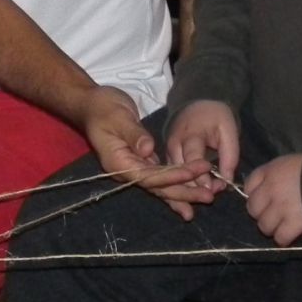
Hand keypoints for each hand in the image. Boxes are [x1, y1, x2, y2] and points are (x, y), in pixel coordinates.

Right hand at [77, 86, 213, 220]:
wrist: (92, 103)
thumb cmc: (102, 107)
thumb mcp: (117, 116)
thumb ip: (133, 134)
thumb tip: (148, 149)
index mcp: (118, 162)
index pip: (149, 176)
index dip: (173, 176)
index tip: (196, 170)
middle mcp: (126, 170)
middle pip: (157, 187)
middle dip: (183, 192)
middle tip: (209, 196)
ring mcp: (133, 167)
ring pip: (161, 185)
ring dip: (183, 191)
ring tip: (207, 198)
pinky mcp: (140, 161)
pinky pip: (161, 176)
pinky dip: (176, 181)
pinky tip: (191, 188)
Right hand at [166, 99, 240, 197]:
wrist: (197, 102)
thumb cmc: (215, 116)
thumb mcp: (228, 130)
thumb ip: (230, 155)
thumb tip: (227, 180)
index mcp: (188, 134)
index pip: (191, 157)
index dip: (199, 175)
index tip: (210, 191)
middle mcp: (173, 143)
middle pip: (177, 171)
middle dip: (192, 188)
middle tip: (211, 198)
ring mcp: (168, 151)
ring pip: (170, 177)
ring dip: (184, 193)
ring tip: (199, 205)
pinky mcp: (167, 158)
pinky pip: (169, 177)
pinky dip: (178, 192)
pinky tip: (187, 206)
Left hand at [245, 153, 301, 245]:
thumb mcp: (287, 163)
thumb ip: (273, 174)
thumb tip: (266, 187)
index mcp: (268, 173)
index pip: (247, 187)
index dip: (254, 196)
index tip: (262, 200)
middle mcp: (270, 190)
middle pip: (252, 209)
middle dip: (260, 214)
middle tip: (271, 215)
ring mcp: (281, 208)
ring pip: (264, 226)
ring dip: (270, 228)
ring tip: (279, 227)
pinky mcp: (294, 223)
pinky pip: (281, 237)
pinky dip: (283, 239)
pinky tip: (287, 236)